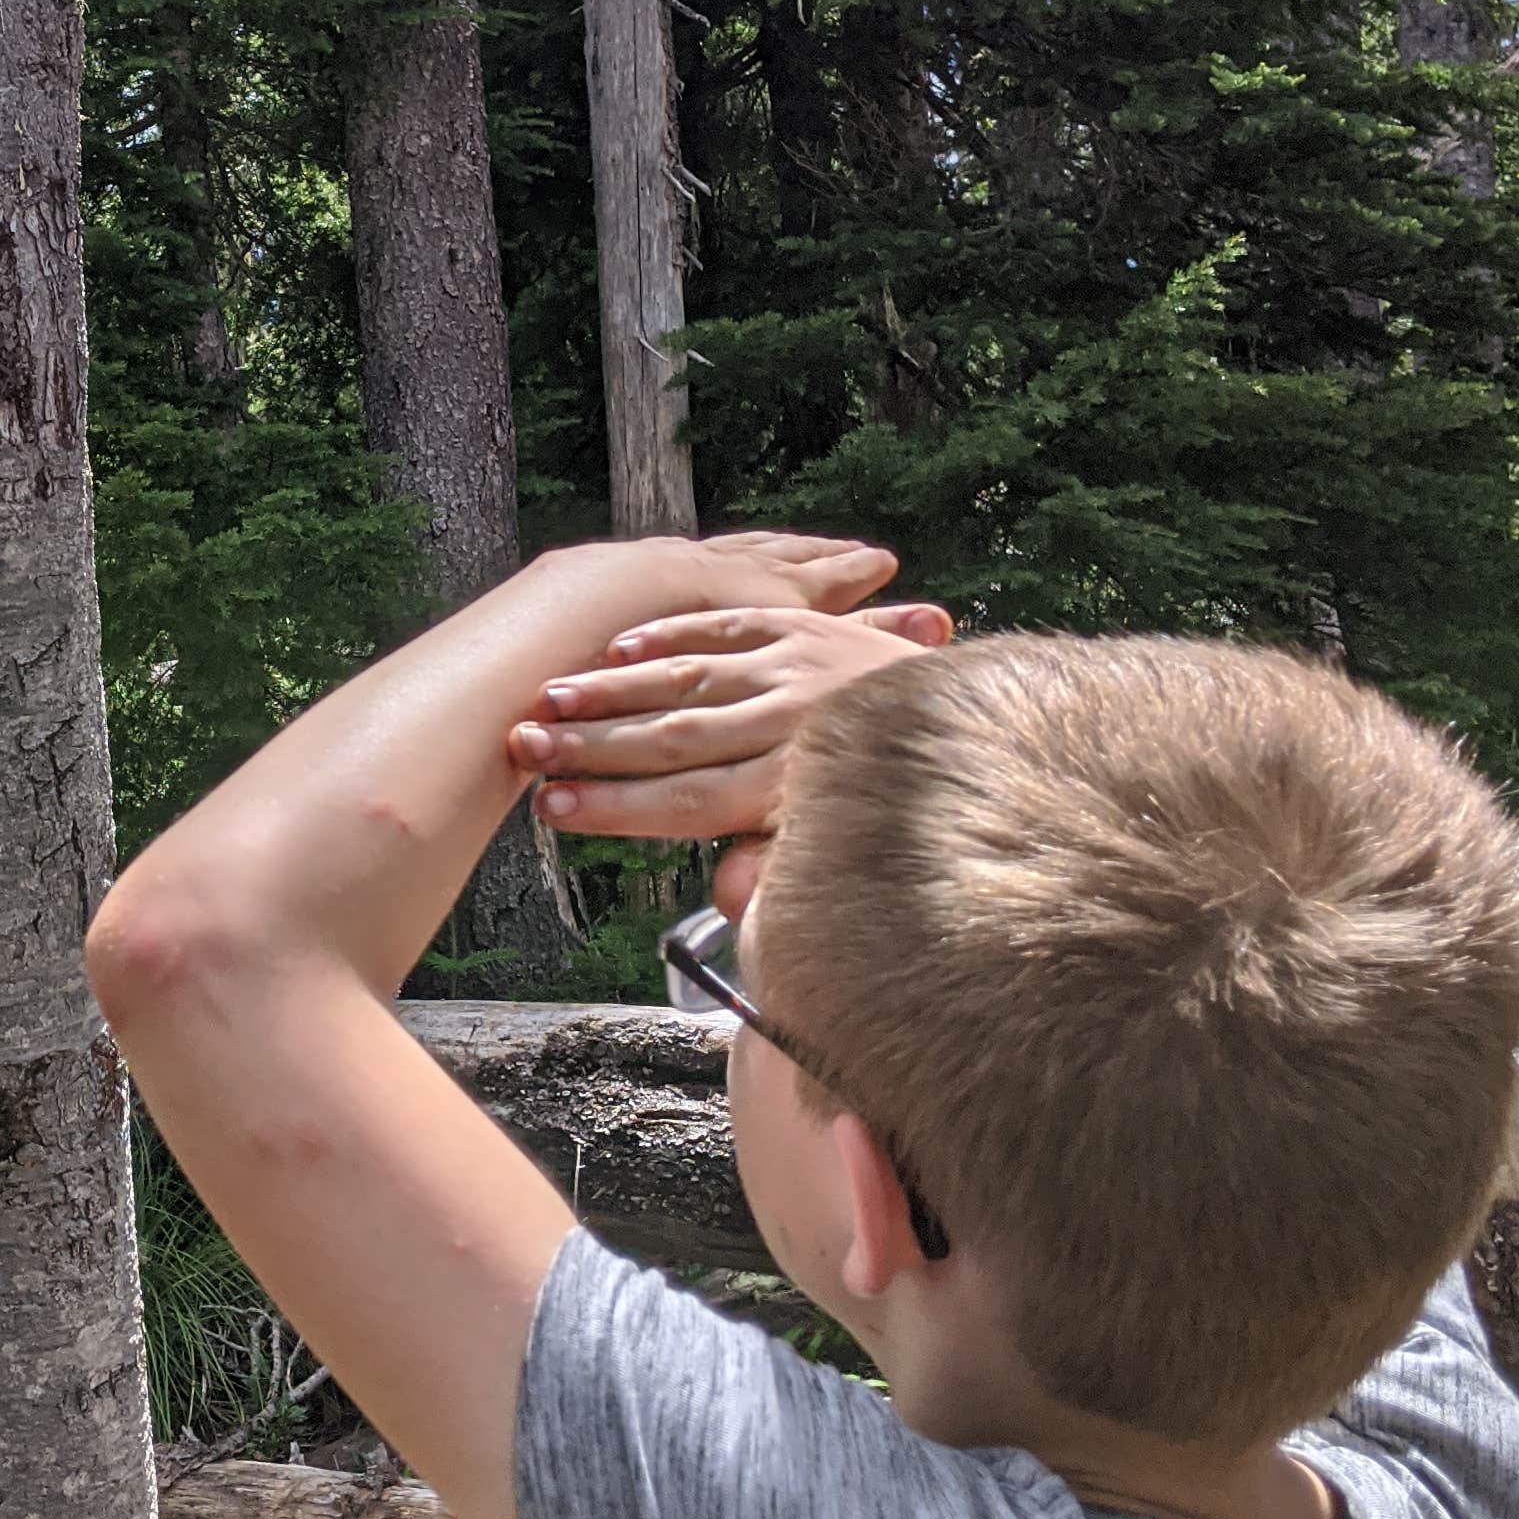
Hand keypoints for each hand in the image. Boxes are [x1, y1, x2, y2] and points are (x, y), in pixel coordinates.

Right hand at [505, 597, 954, 844]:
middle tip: (523, 750)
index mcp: (799, 784)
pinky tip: (618, 647)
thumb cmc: (911, 816)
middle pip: (674, 735)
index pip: (687, 799)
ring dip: (611, 689)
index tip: (552, 810)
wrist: (995, 733)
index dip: (614, 807)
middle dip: (590, 746)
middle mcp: (794, 717)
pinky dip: (670, 634)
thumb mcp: (855, 868)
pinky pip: (728, 623)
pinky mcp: (806, 628)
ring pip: (690, 676)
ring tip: (546, 699)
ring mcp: (800, 664)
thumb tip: (724, 895)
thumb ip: (783, 879)